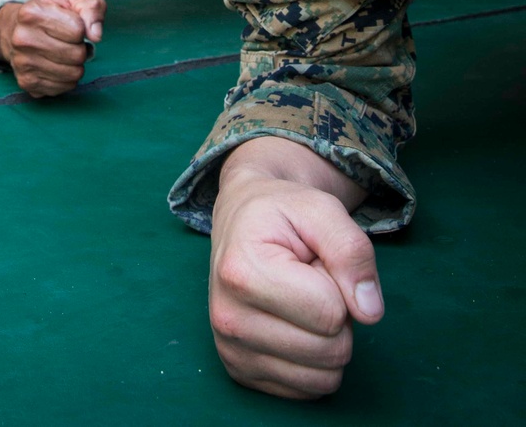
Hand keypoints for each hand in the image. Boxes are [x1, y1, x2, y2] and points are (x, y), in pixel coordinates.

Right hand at [0, 0, 106, 96]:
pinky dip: (67, 78)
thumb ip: (92, 9)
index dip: (81, 28)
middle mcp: (23, 39)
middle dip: (80, 48)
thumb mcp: (71, 1)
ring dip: (75, 65)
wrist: (14, 29)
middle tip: (69, 42)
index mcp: (32, 13)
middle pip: (77, 54)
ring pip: (73, 74)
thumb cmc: (48, 14)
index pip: (79, 30)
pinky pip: (64, 87)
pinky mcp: (27, 82)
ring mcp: (23, 63)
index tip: (70, 25)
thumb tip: (96, 35)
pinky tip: (56, 65)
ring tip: (64, 53)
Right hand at [209, 139, 383, 398]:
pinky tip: (289, 322)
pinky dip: (312, 361)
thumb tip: (370, 312)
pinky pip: (308, 391)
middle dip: (336, 313)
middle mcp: (228, 319)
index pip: (330, 313)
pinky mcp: (241, 374)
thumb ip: (352, 250)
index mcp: (242, 273)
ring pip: (324, 379)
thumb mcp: (321, 209)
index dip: (338, 284)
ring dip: (325, 339)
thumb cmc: (281, 213)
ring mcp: (232, 352)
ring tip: (299, 299)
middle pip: (331, 350)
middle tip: (307, 279)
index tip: (311, 260)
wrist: (240, 220)